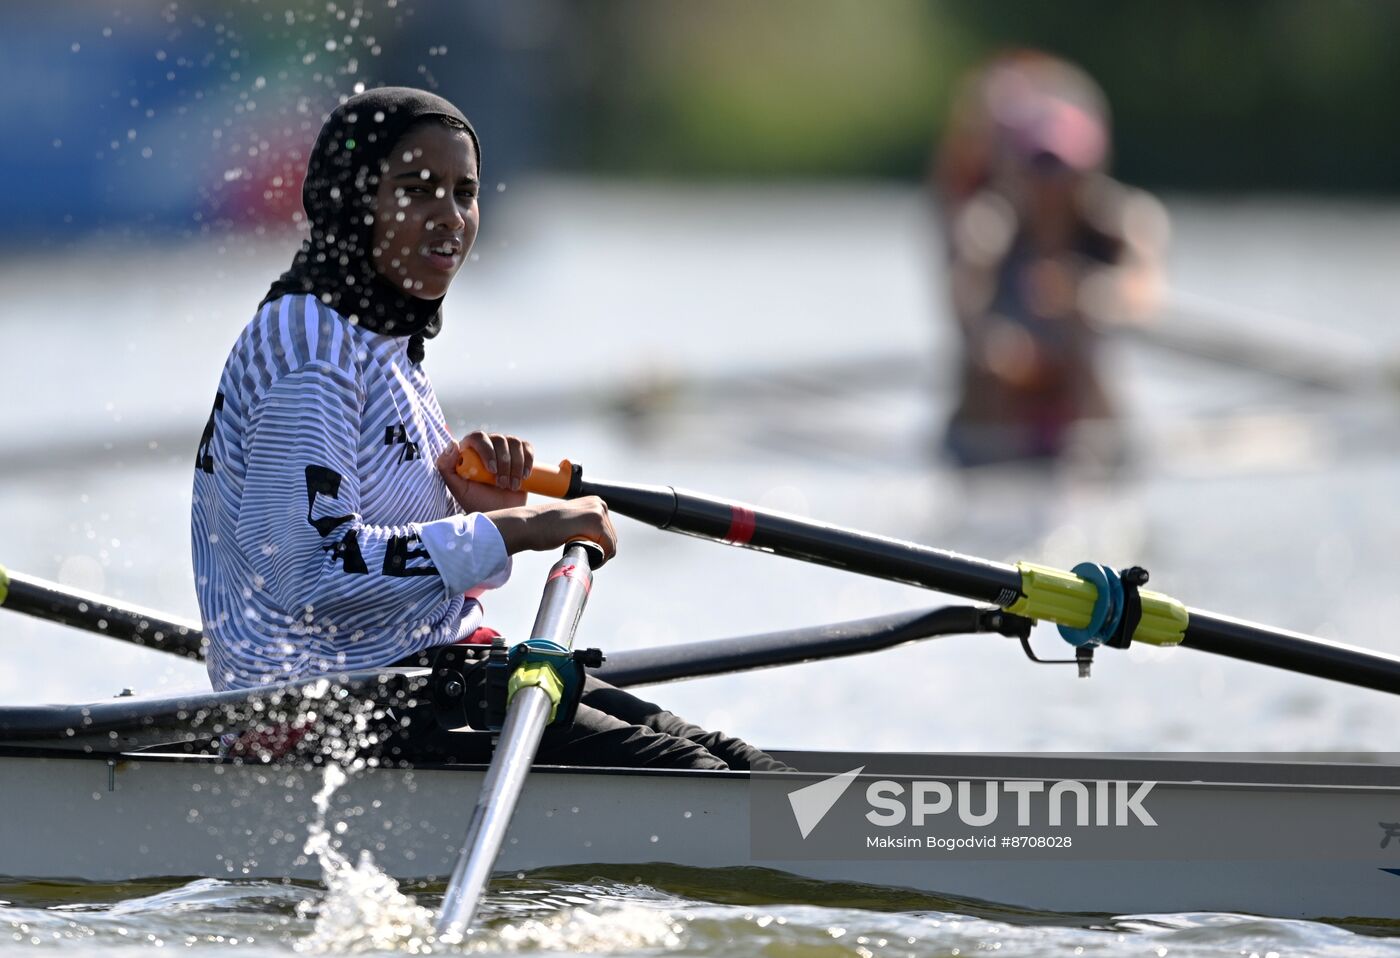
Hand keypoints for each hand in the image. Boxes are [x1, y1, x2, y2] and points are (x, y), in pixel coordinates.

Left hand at [437, 432, 532, 511]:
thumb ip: (446, 467)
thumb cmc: (476, 501)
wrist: (499, 512)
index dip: (486, 450)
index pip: (478, 437)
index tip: (492, 470)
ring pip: (514, 443)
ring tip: (511, 485)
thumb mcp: (457, 488)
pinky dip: (528, 461)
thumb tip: (453, 443)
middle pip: (499, 439)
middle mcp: (488, 444)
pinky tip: (524, 476)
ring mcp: (505, 448)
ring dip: (515, 465)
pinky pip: (527, 448)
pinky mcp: (521, 454)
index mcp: (470, 448)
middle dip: (503, 463)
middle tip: (501, 484)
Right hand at [487, 497, 617, 563]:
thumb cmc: (545, 527)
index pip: (608, 534)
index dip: (597, 548)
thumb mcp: (571, 521)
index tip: (581, 549)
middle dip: (598, 551)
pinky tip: (580, 552)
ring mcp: (599, 511)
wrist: (530, 524)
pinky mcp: (596, 521)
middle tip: (576, 550)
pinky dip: (598, 557)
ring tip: (576, 548)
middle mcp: (599, 504)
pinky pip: (608, 548)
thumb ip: (585, 526)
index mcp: (595, 503)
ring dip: (596, 554)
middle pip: (612, 539)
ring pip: (610, 545)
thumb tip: (596, 541)